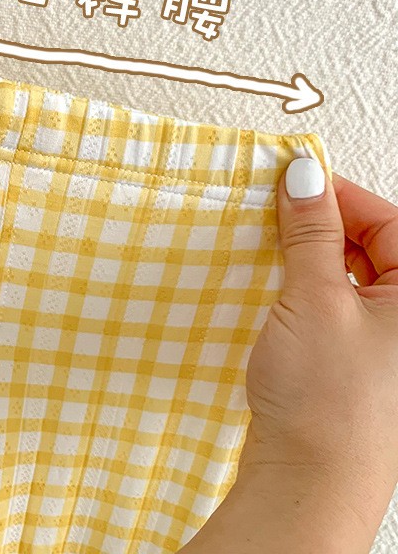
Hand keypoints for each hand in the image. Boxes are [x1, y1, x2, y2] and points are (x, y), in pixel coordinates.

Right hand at [181, 160, 397, 552]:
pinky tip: (277, 284)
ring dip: (313, 255)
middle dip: (324, 224)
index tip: (291, 179)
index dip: (337, 194)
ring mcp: (387, 340)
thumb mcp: (314, 299)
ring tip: (270, 248)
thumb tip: (303, 176)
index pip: (387, 221)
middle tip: (274, 212)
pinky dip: (310, 285)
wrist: (310, 480)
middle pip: (374, 244)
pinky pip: (340, 301)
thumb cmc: (327, 401)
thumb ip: (310, 233)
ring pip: (353, 272)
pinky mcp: (358, 356)